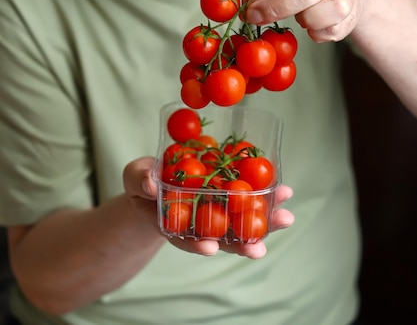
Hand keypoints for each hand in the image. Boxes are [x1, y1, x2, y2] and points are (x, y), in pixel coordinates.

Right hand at [123, 159, 293, 258]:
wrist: (159, 177)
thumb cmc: (144, 180)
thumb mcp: (134, 175)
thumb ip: (139, 179)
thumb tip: (151, 183)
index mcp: (174, 223)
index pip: (186, 238)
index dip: (196, 243)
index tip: (209, 247)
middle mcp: (200, 223)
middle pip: (222, 238)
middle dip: (242, 243)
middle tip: (259, 249)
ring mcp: (217, 212)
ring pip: (242, 223)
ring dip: (265, 224)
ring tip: (285, 218)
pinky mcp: (230, 195)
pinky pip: (249, 200)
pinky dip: (267, 200)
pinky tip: (285, 193)